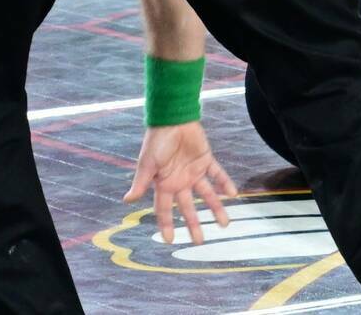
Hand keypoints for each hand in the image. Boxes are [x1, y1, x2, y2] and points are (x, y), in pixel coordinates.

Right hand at [124, 122, 235, 243]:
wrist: (172, 118)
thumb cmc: (157, 141)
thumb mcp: (147, 163)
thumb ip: (141, 182)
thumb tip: (127, 201)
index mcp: (163, 184)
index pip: (164, 209)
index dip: (166, 224)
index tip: (170, 240)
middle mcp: (179, 181)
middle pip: (188, 207)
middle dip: (194, 224)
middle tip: (200, 241)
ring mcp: (194, 171)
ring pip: (206, 194)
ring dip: (216, 208)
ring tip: (225, 224)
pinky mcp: (206, 159)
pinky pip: (217, 174)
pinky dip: (225, 183)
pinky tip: (233, 194)